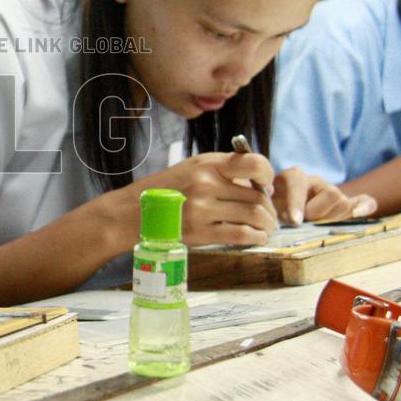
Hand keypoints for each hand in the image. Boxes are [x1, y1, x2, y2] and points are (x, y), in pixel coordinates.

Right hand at [111, 152, 277, 247]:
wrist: (130, 213)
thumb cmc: (163, 191)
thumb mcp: (190, 170)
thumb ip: (222, 173)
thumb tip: (261, 185)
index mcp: (206, 163)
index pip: (254, 163)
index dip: (268, 175)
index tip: (266, 186)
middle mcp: (205, 183)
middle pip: (257, 196)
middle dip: (269, 209)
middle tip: (269, 216)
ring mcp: (202, 208)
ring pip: (254, 215)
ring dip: (266, 225)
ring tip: (265, 228)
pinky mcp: (200, 232)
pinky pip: (241, 234)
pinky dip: (256, 237)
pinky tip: (256, 238)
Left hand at [272, 167, 377, 223]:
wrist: (279, 209)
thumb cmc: (271, 208)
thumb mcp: (266, 205)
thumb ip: (271, 203)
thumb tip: (273, 196)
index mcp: (293, 177)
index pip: (298, 183)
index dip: (297, 202)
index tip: (295, 221)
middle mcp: (314, 181)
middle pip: (332, 194)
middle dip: (318, 213)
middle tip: (305, 223)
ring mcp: (330, 191)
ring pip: (344, 202)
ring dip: (331, 218)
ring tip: (314, 224)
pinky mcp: (344, 203)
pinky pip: (363, 201)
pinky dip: (365, 206)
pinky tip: (362, 212)